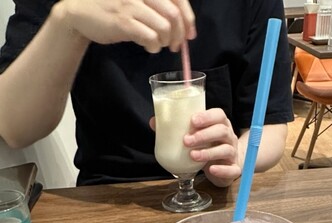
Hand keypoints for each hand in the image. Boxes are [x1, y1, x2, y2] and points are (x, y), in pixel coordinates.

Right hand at [55, 0, 195, 52]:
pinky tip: (149, 47)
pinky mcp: (123, 22)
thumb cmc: (110, 6)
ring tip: (159, 45)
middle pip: (174, 15)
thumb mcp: (135, 0)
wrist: (79, 12)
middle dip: (179, 34)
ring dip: (166, 41)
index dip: (188, 18)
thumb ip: (156, 6)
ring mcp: (131, 5)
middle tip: (175, 45)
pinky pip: (150, 37)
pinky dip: (154, 46)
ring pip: (164, 27)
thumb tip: (182, 25)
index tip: (190, 34)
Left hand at [182, 109, 243, 187]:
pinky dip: (222, 170)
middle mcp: (229, 137)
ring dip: (208, 152)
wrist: (223, 167)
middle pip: (222, 131)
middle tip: (187, 140)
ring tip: (193, 155)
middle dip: (204, 135)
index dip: (207, 116)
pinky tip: (211, 169)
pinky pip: (232, 170)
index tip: (193, 120)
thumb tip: (155, 122)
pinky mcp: (233, 169)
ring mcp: (233, 154)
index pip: (218, 115)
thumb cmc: (207, 147)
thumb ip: (177, 129)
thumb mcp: (196, 136)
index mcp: (220, 125)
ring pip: (226, 150)